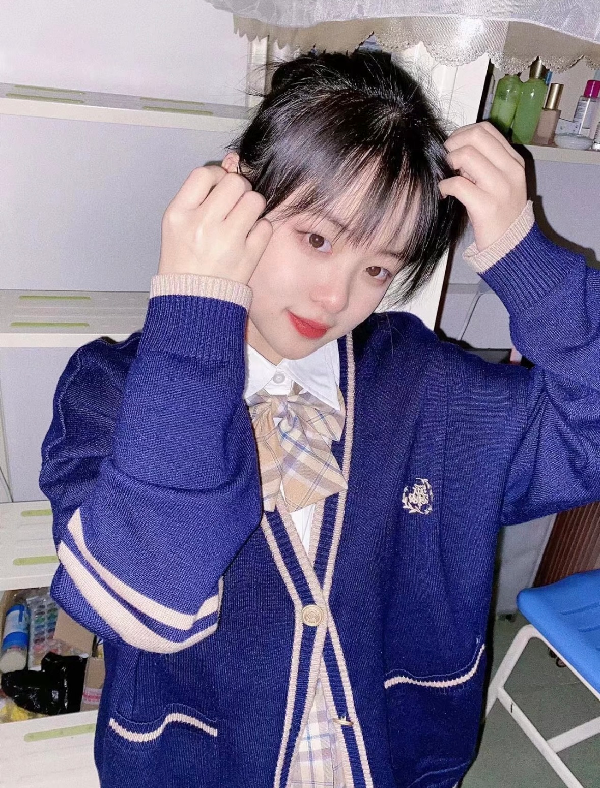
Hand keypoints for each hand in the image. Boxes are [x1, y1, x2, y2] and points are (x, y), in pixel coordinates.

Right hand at [158, 166, 272, 283]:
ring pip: (255, 200)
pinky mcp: (248, 256)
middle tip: (234, 205)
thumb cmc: (183, 261)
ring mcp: (227, 241)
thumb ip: (199, 196)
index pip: (204, 174)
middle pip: (235, 182)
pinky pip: (266, 226)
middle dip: (239, 190)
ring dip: (252, 207)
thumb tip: (230, 166)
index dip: (217, 176)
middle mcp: (202, 224)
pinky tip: (248, 239)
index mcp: (179, 214)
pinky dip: (260, 230)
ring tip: (243, 220)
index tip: (218, 187)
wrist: (191, 302)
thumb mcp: (177, 225)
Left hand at [439, 122, 526, 251]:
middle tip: (447, 159)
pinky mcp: (486, 206)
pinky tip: (444, 193)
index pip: (486, 129)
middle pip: (475, 136)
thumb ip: (486, 163)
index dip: (462, 132)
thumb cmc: (501, 213)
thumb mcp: (502, 182)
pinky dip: (444, 186)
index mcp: (514, 161)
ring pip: (465, 155)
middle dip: (453, 143)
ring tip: (448, 176)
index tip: (454, 146)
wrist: (513, 245)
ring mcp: (500, 187)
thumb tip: (456, 149)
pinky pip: (457, 184)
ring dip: (449, 163)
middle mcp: (511, 170)